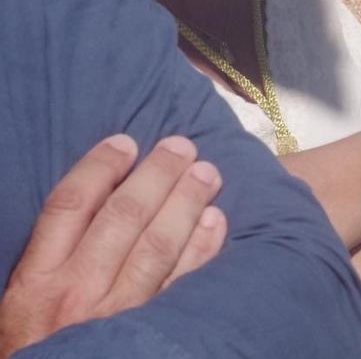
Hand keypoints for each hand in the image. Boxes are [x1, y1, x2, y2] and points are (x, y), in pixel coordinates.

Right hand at [0, 135, 227, 354]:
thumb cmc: (36, 348)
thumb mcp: (24, 303)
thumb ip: (55, 256)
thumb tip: (99, 197)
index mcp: (35, 282)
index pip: (69, 206)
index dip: (100, 167)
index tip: (126, 142)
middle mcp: (75, 293)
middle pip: (123, 216)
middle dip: (156, 174)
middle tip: (182, 146)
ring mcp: (115, 315)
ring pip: (158, 244)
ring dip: (187, 202)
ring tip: (207, 173)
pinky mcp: (149, 334)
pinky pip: (182, 283)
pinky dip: (202, 248)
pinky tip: (215, 220)